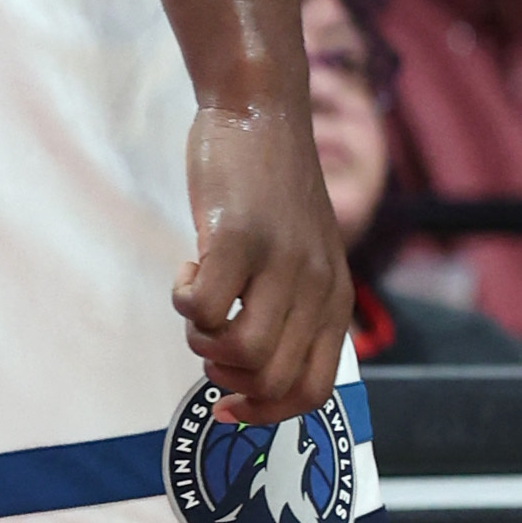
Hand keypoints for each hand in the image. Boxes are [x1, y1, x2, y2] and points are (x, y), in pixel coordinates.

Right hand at [172, 102, 349, 424]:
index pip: (311, 390)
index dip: (264, 413)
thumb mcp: (303, 256)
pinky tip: (188, 268)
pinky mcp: (240, 237)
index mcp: (336, 296)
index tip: (225, 404)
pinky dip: (185, 302)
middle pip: (269, 380)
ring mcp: (281, 260)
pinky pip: (205, 308)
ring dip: (202, 340)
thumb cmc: (271, 192)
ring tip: (201, 298)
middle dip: (225, 374)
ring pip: (239, 351)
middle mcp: (318, 284)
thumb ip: (292, 309)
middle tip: (208, 333)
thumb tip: (253, 377)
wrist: (261, 110)